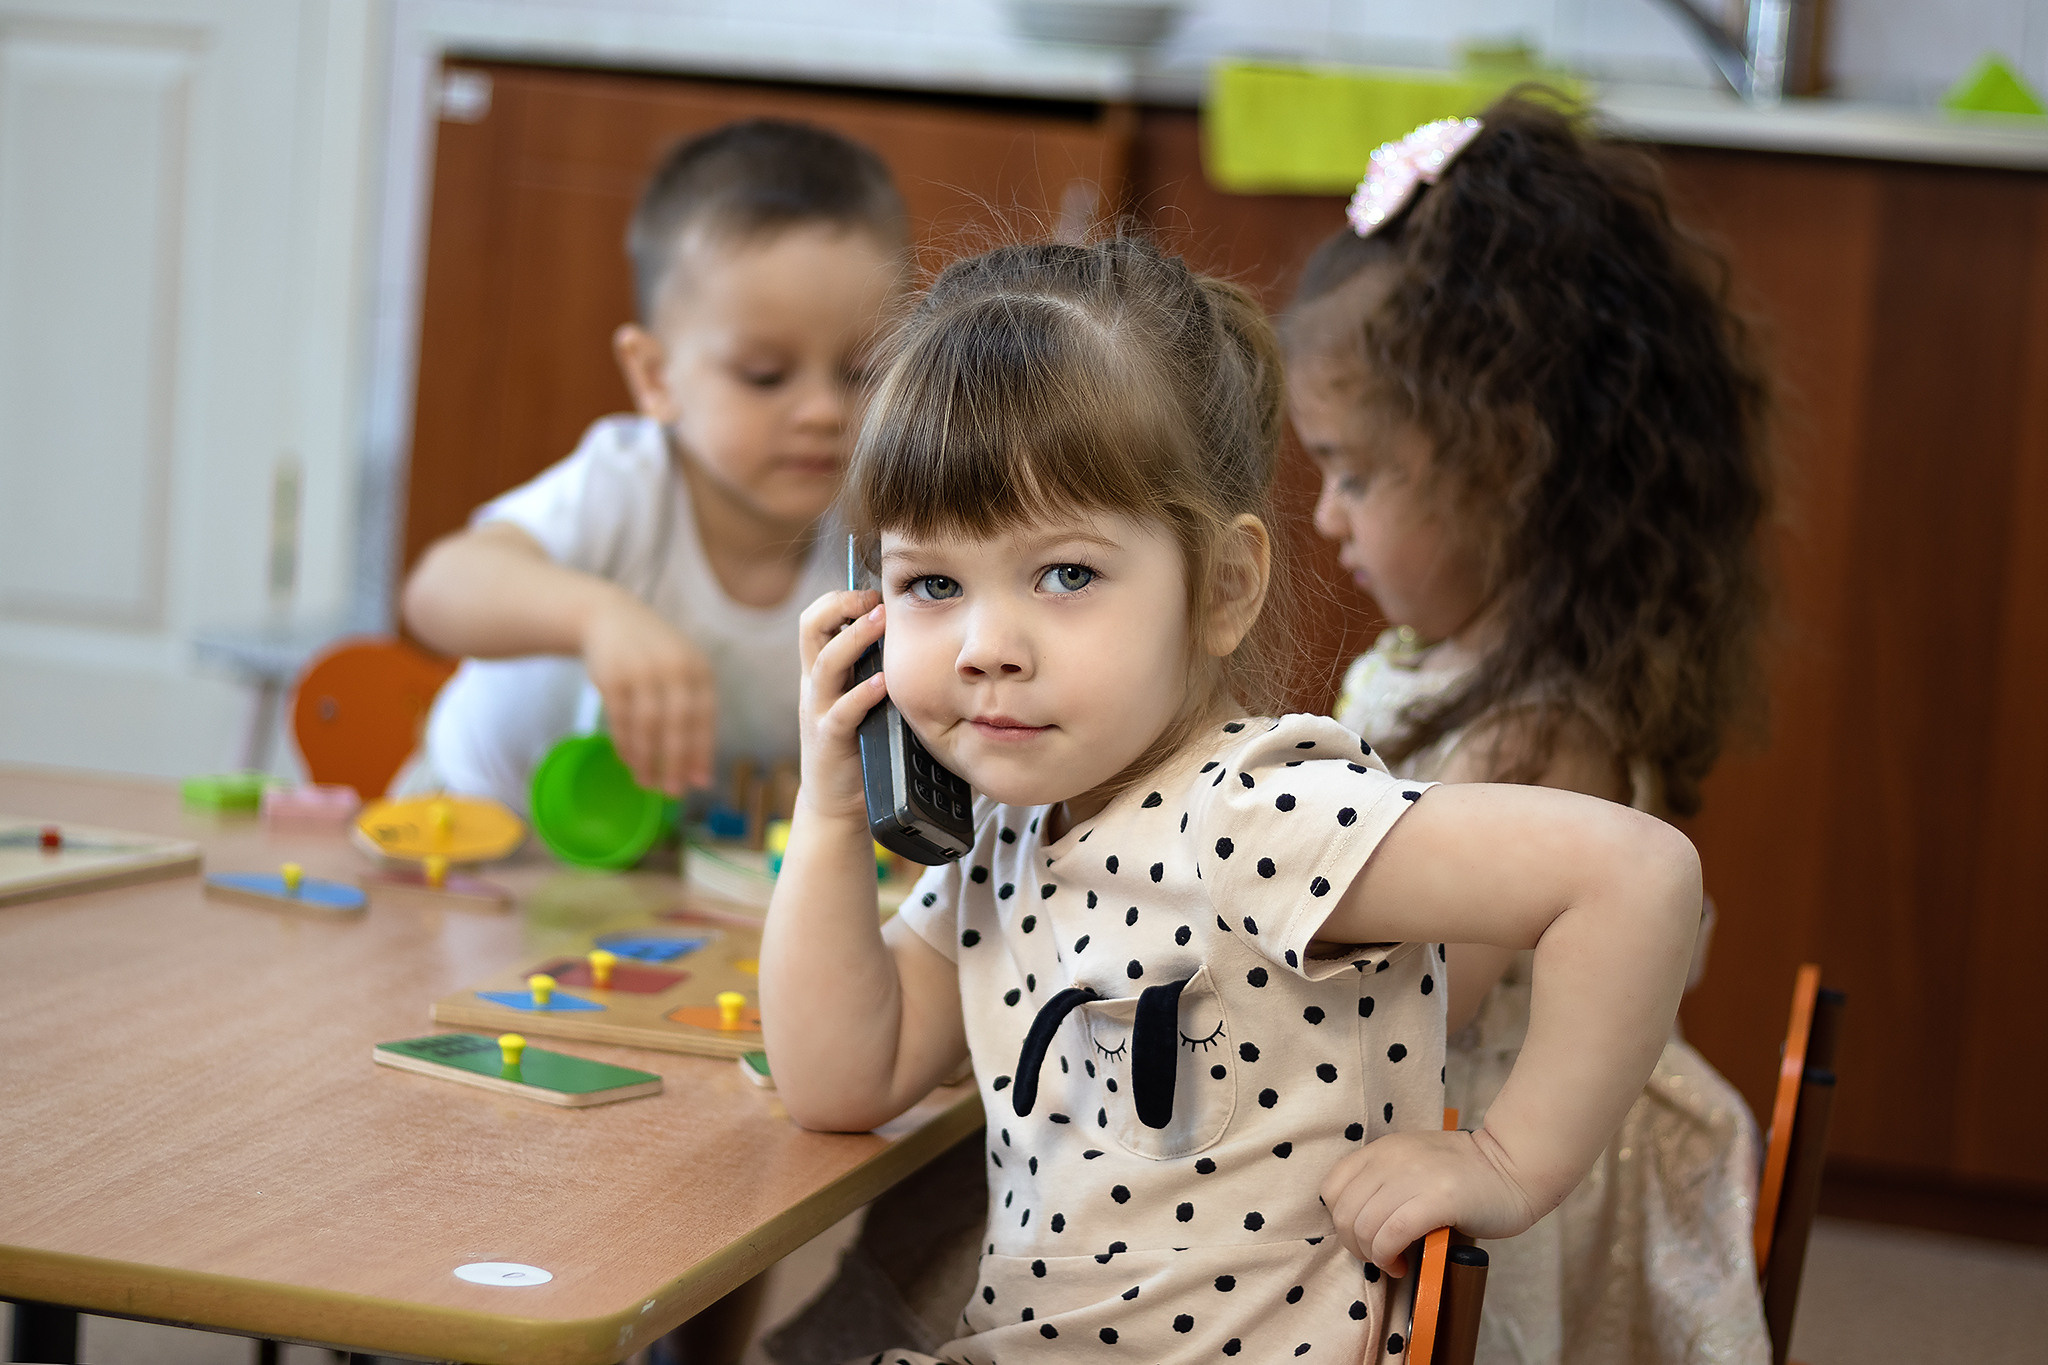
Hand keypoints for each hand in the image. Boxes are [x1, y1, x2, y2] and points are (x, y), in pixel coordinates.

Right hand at [580, 591, 714, 794]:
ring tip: (647, 783)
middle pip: (677, 726)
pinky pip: (621, 721)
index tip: (700, 783)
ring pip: (647, 727)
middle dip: (675, 763)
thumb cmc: (653, 654)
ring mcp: (642, 672)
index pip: (704, 718)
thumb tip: (700, 769)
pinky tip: (630, 761)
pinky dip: (626, 745)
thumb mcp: (681, 670)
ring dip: (648, 760)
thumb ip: (693, 712)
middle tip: (673, 791)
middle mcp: (674, 669)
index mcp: (698, 669)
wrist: (610, 618)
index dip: (702, 752)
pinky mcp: (613, 678)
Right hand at [795, 588, 887, 823]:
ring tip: (879, 621)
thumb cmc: (859, 745)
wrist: (837, 803)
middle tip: (874, 598)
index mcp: (822, 671)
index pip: (817, 619)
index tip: (873, 592)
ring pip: (825, 663)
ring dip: (854, 638)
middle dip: (840, 605)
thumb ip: (876, 670)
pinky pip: (841, 711)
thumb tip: (914, 637)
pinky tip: (882, 683)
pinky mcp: (829, 740)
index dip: (840, 599)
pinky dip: (861, 694)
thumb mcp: (863, 700)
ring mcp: (819, 711)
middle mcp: (815, 685)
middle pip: (810, 628)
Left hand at [1319, 1128, 1541, 1275]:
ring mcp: (1415, 1177)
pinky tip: (1402, 1264)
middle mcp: (1392, 1159)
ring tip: (1392, 1262)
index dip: (1340, 1221)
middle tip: (1377, 1256)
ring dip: (1373, 1256)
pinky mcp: (1439, 1200)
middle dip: (1354, 1246)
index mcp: (1382, 1150)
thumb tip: (1357, 1224)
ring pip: (1366, 1227)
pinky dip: (1389, 1257)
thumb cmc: (1465, 1174)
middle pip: (1345, 1213)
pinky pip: (1393, 1235)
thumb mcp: (1413, 1163)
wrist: (1514, 1166)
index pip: (1332, 1188)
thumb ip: (1384, 1181)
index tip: (1362, 1236)